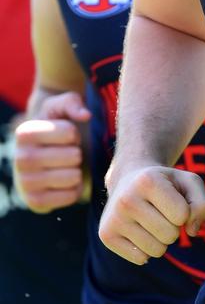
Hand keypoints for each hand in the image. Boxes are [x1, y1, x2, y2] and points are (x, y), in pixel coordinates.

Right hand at [13, 91, 90, 211]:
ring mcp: (24, 183)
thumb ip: (72, 102)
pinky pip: (70, 196)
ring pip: (73, 177)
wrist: (43, 155)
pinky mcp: (35, 202)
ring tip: (66, 166)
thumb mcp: (61, 106)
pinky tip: (65, 182)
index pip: (70, 132)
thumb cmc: (56, 127)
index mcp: (24, 132)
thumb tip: (86, 115)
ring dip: (77, 171)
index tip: (66, 135)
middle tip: (67, 153)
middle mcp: (19, 158)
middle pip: (73, 156)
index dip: (75, 133)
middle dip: (77, 153)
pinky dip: (75, 189)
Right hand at [99, 164, 204, 264]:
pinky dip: (146, 249)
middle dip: (173, 227)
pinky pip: (141, 259)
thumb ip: (203, 204)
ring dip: (161, 240)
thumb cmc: (166, 183)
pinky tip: (138, 229)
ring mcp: (113, 218)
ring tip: (150, 220)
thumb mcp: (189, 182)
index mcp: (148, 181)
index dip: (184, 211)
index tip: (173, 200)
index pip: (182, 215)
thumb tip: (192, 231)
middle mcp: (126, 199)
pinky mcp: (106, 235)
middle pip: (170, 235)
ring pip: (157, 250)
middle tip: (161, 211)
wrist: (129, 179)